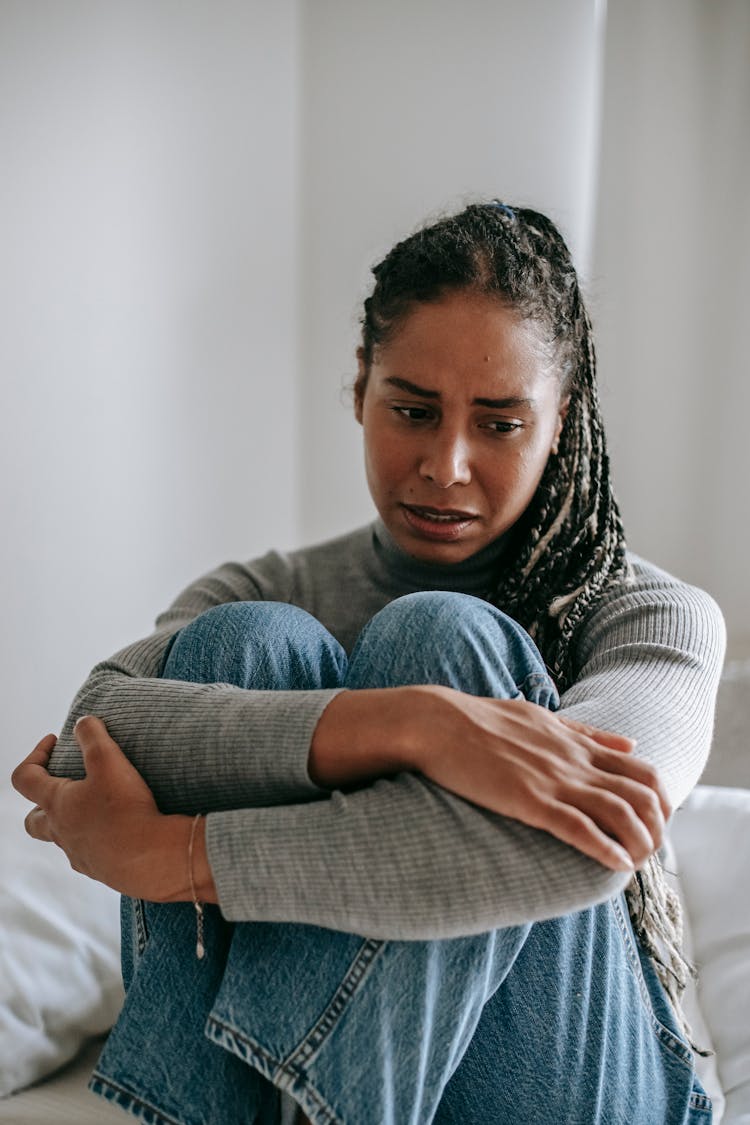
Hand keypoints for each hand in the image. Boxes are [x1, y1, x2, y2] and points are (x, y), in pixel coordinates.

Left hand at [11, 717, 210, 901]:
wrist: (150, 857)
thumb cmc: (125, 810)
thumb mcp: (109, 760)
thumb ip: (93, 736)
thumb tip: (83, 722)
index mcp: (56, 803)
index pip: (24, 778)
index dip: (35, 755)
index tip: (54, 742)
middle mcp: (61, 832)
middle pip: (33, 819)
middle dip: (41, 801)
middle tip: (63, 786)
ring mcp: (79, 854)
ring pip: (62, 839)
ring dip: (71, 822)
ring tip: (97, 807)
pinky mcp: (101, 869)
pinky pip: (90, 854)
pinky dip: (98, 841)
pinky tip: (120, 831)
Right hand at [408, 687, 670, 871]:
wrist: (438, 723)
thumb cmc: (482, 720)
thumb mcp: (543, 717)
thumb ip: (587, 733)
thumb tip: (630, 741)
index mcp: (578, 743)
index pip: (642, 770)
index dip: (660, 801)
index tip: (656, 823)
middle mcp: (574, 761)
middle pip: (641, 794)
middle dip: (657, 827)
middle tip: (651, 850)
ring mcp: (554, 781)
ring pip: (619, 812)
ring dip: (639, 842)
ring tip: (639, 864)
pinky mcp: (530, 800)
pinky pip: (579, 827)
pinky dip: (605, 848)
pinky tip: (618, 865)